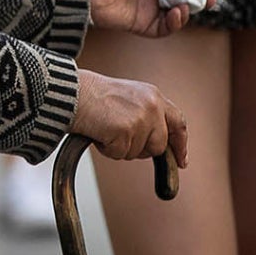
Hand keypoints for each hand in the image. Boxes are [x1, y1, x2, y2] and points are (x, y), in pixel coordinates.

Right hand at [71, 69, 188, 167]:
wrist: (74, 93)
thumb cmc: (93, 96)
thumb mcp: (129, 97)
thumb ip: (147, 114)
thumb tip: (155, 142)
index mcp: (154, 96)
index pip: (178, 123)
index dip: (180, 145)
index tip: (182, 161)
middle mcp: (152, 106)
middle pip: (158, 146)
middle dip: (141, 149)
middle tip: (121, 138)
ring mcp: (141, 119)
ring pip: (138, 153)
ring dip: (121, 148)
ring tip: (107, 128)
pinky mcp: (126, 131)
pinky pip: (120, 154)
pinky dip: (108, 149)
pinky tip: (100, 132)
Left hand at [87, 0, 199, 36]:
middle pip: (180, 0)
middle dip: (196, 1)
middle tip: (209, 0)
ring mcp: (146, 9)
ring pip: (174, 16)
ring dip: (185, 13)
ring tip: (184, 6)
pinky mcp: (140, 24)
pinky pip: (162, 28)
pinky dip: (173, 23)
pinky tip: (176, 14)